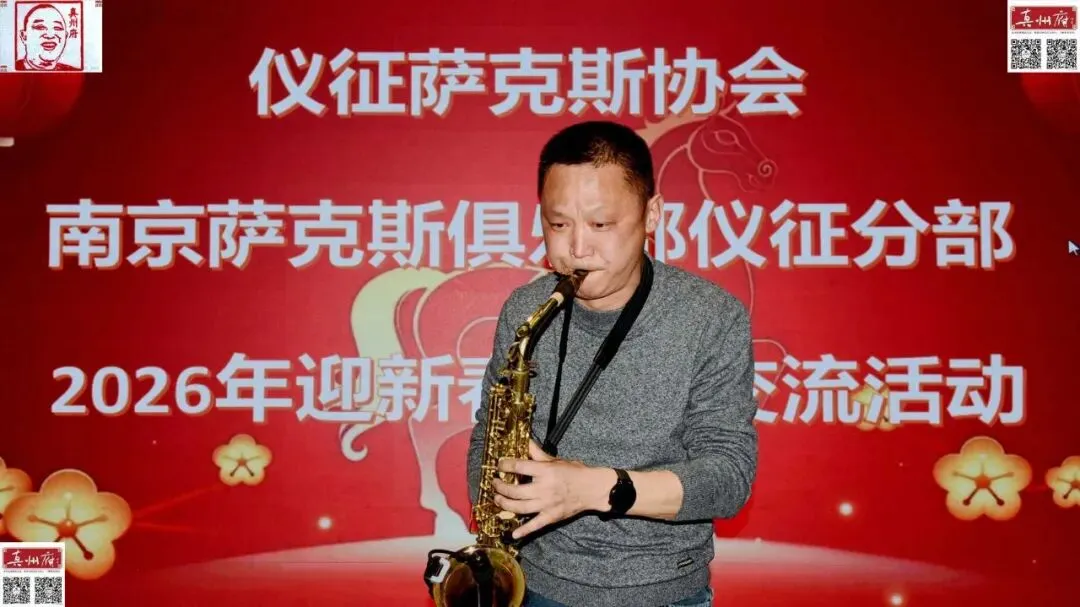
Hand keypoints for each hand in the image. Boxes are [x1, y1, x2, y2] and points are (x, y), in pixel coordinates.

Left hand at [492, 439, 610, 539]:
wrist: (592, 489)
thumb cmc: (574, 472)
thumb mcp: (555, 460)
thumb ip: (537, 452)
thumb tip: (524, 440)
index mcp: (545, 472)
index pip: (519, 467)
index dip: (505, 466)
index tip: (499, 465)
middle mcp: (544, 488)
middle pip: (515, 490)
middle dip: (500, 487)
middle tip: (495, 483)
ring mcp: (546, 505)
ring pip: (519, 507)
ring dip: (504, 504)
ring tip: (497, 499)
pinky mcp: (551, 517)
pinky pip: (534, 525)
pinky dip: (523, 531)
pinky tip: (513, 534)